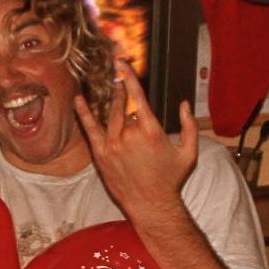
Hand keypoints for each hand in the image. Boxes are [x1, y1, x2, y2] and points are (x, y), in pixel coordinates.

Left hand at [75, 59, 198, 226]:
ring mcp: (113, 145)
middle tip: (118, 76)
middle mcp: (129, 135)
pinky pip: (91, 129)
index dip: (128, 77)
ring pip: (110, 116)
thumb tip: (184, 105)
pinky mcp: (102, 155)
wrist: (152, 205)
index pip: (136, 96)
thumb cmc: (171, 180)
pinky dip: (84, 114)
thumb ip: (189, 126)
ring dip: (111, 102)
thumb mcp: (189, 153)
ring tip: (111, 91)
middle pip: (122, 105)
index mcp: (151, 131)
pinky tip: (78, 100)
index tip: (121, 63)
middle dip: (121, 91)